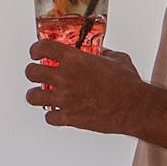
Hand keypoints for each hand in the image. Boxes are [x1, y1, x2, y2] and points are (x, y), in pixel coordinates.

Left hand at [24, 41, 149, 135]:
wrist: (134, 108)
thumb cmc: (128, 83)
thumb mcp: (116, 59)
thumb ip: (103, 54)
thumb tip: (100, 53)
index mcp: (75, 59)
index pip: (43, 47)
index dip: (36, 49)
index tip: (36, 52)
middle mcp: (65, 77)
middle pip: (31, 72)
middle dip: (33, 71)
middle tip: (37, 73)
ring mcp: (65, 99)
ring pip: (32, 96)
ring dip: (36, 94)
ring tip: (41, 94)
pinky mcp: (69, 118)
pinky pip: (49, 117)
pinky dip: (52, 115)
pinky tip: (57, 112)